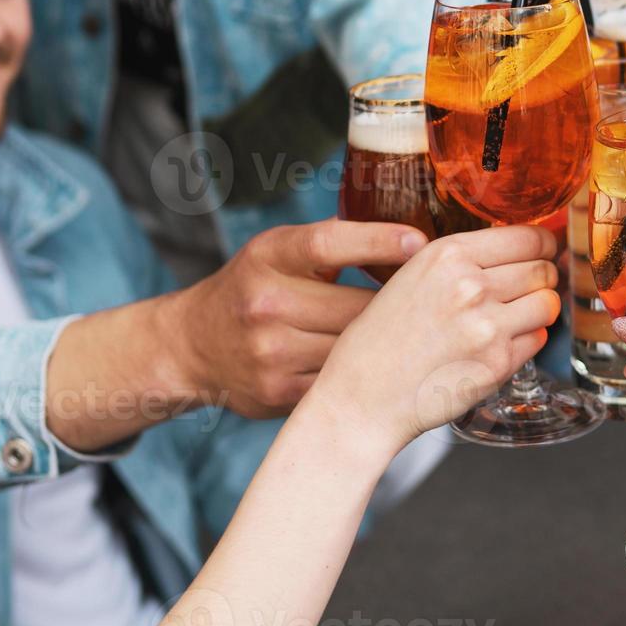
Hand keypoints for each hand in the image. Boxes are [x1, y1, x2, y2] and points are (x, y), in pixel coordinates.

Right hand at [158, 219, 430, 416]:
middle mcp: (265, 302)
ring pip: (355, 348)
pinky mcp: (279, 392)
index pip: (329, 242)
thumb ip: (331, 242)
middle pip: (355, 306)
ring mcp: (270, 351)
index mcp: (269, 255)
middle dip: (397, 307)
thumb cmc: (253, 287)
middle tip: (432, 304)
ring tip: (416, 338)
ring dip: (387, 346)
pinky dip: (366, 376)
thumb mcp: (277, 251)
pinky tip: (385, 370)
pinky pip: (342, 382)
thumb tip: (408, 233)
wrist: (192, 346)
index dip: (379, 240)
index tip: (421, 242)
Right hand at [308, 225, 560, 452]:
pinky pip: (537, 341)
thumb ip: (461, 263)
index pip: (527, 236)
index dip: (543, 245)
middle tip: (532, 289)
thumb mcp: (411, 277)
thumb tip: (515, 253)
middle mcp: (470, 285)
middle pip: (543, 270)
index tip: (545, 252)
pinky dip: (527, 343)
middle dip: (544, 279)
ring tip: (516, 319)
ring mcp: (486, 325)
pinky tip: (499, 347)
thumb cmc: (380, 341)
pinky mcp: (497, 363)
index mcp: (447, 254)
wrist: (363, 397)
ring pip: (547, 305)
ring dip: (539, 311)